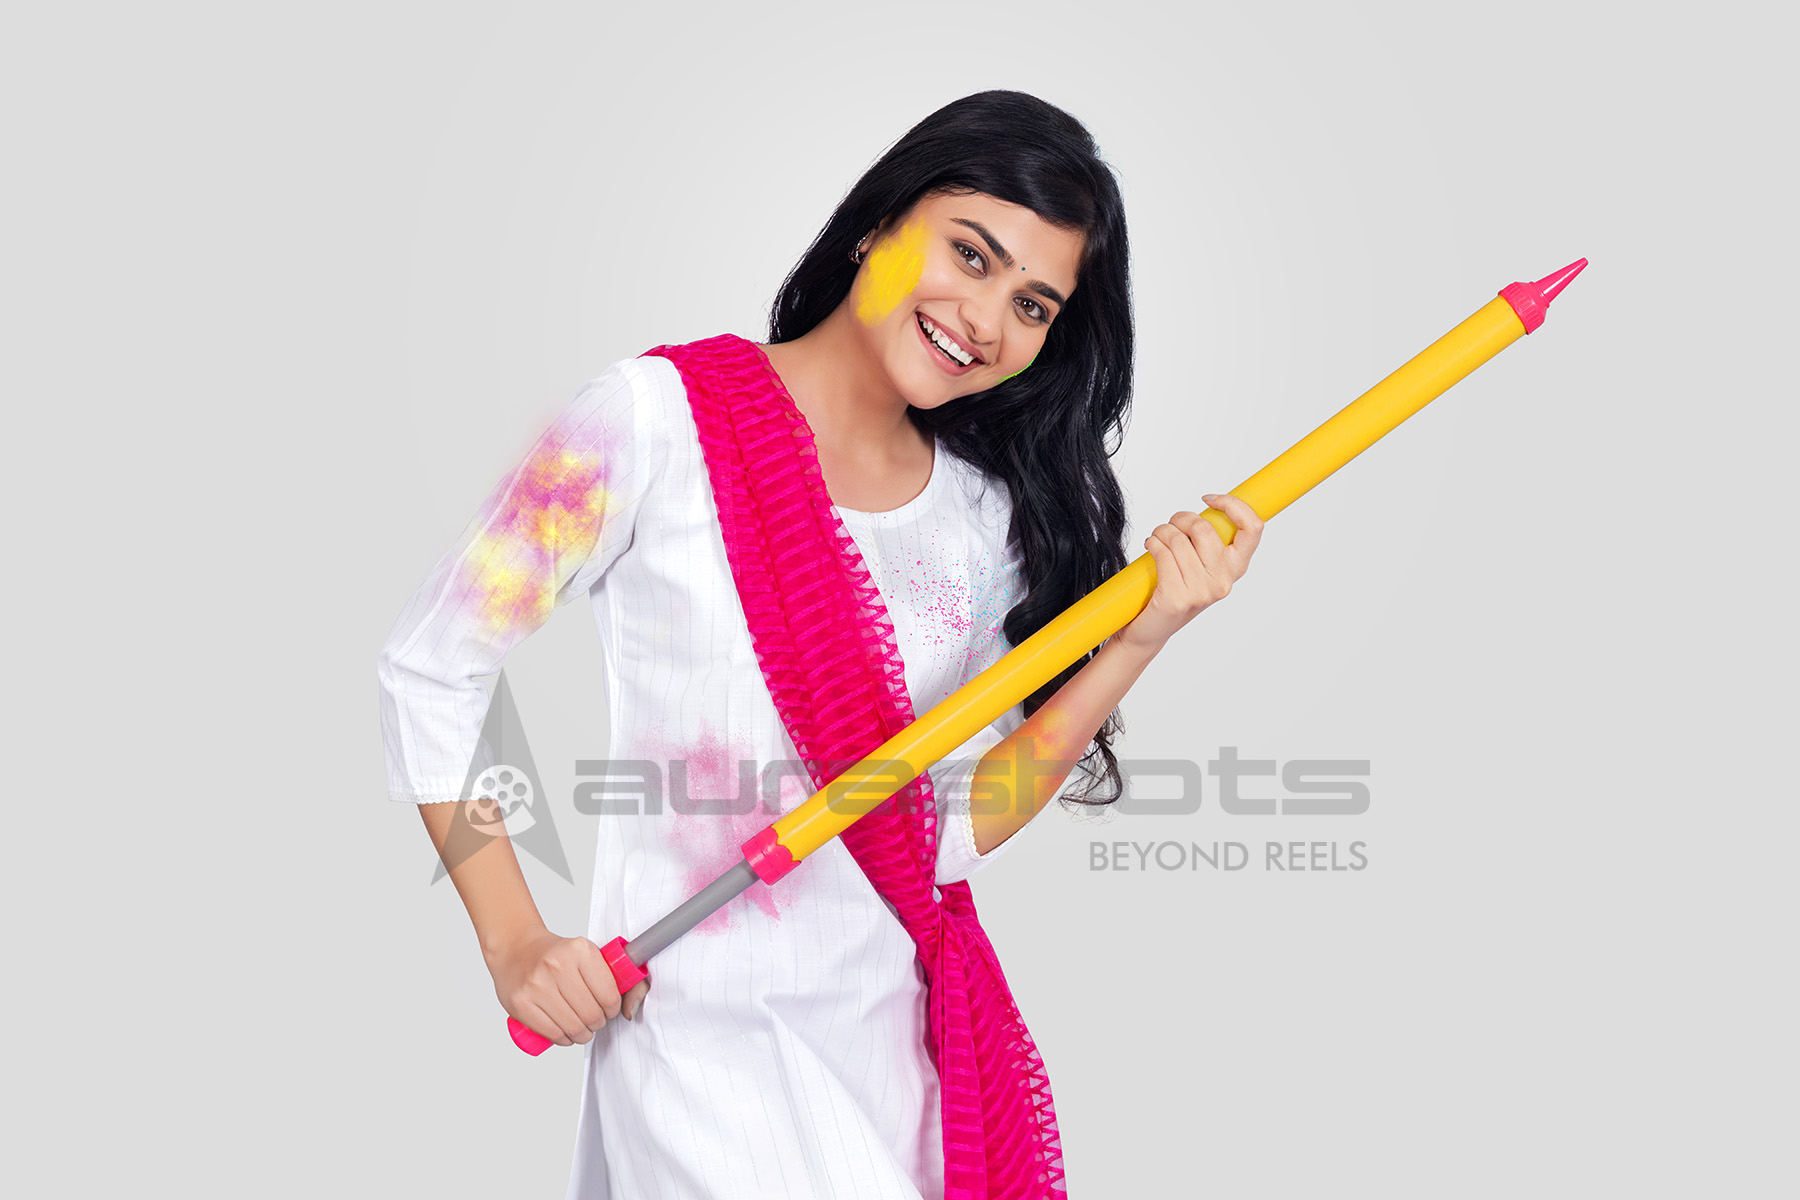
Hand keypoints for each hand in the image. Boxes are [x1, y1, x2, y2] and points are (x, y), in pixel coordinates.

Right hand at [486, 927, 627, 1046]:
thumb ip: (618, 976)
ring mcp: (536, 985)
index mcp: (580, 950)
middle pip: (591, 1014)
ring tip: (580, 1027)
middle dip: (597, 1023)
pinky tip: (565, 1032)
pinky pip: (551, 1033)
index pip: (609, 995)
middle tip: (594, 1019)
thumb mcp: (588, 954)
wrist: (516, 949)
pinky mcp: (520, 1003)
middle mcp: (557, 966)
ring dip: (582, 1034)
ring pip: (572, 1027)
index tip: (608, 1008)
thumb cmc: (556, 955)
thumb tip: (630, 1010)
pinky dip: (563, 1039)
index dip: (613, 1008)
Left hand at [1117, 493, 1264, 652]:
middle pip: (1204, 528)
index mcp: (1235, 569)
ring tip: (1156, 538)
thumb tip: (1210, 505)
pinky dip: (1153, 543)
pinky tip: (1150, 546)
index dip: (1234, 505)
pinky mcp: (1176, 598)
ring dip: (1161, 531)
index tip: (1210, 498)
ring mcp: (1201, 593)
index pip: (1253, 528)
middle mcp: (1223, 582)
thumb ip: (1209, 542)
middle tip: (1170, 524)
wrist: (1150, 629)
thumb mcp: (1200, 565)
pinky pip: (1163, 554)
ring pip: (1178, 540)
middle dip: (1181, 517)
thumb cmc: (1174, 589)